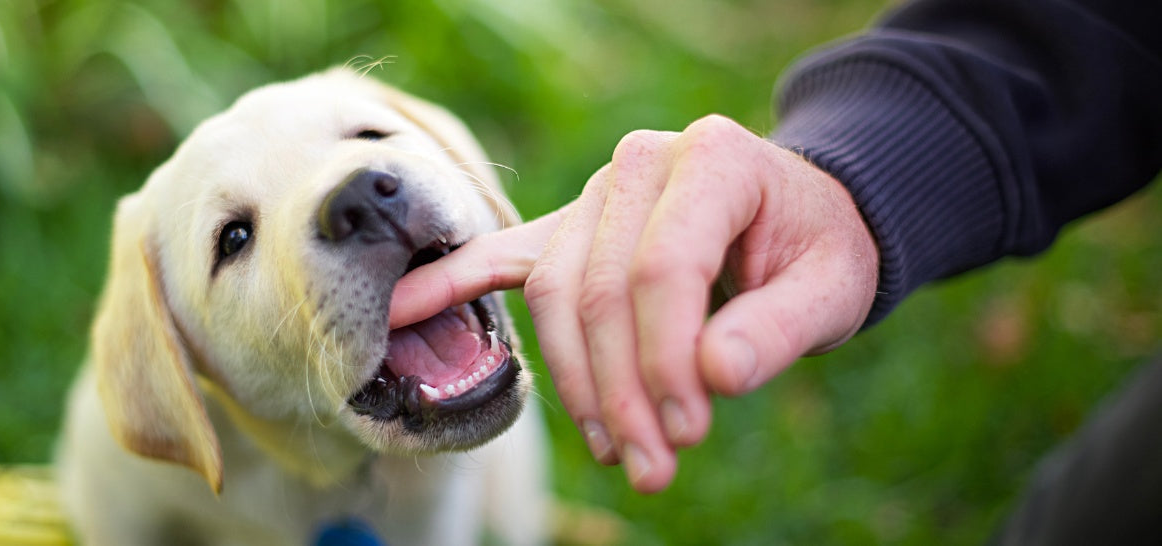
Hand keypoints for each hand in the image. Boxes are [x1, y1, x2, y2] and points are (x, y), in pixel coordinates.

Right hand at [390, 115, 878, 492]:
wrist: (795, 216)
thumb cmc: (816, 249)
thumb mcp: (832, 286)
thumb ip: (779, 328)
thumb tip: (715, 376)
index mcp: (711, 159)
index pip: (663, 267)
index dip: (667, 360)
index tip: (686, 433)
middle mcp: (640, 165)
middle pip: (600, 289)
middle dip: (621, 391)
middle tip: (652, 467)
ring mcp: (595, 195)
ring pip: (555, 295)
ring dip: (577, 384)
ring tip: (614, 451)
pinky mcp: (566, 229)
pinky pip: (499, 258)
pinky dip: (449, 284)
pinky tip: (399, 312)